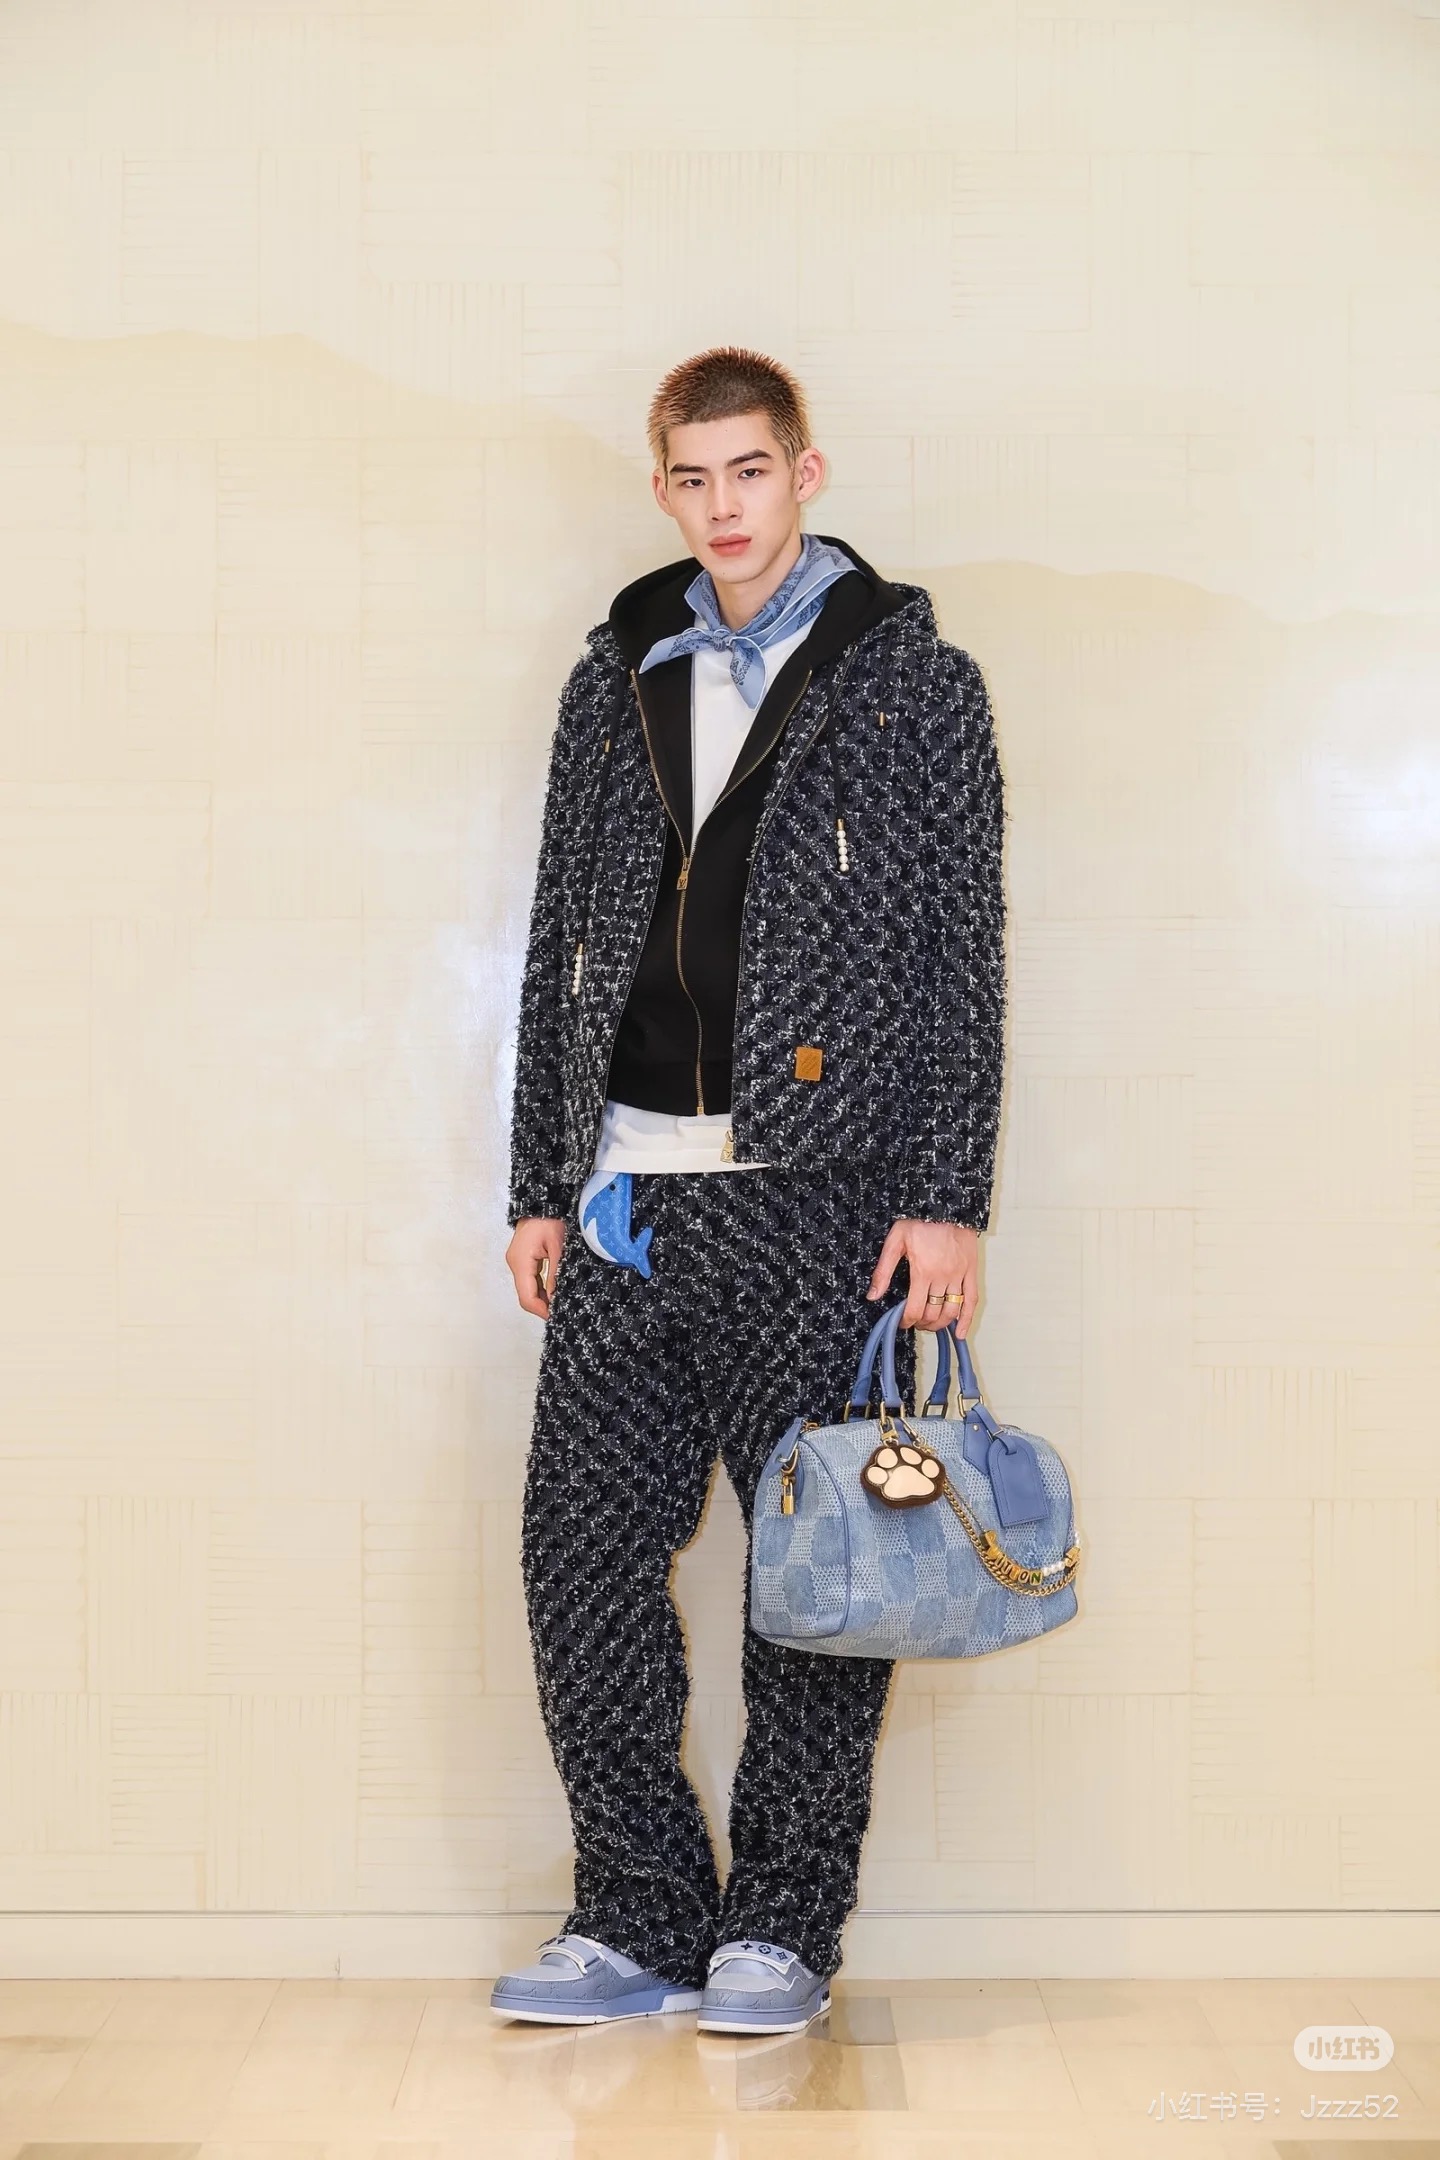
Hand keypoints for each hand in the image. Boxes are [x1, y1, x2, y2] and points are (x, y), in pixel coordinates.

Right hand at [506, 1216, 565, 1317]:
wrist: (541, 1201)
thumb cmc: (550, 1218)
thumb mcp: (558, 1246)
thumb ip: (555, 1273)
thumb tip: (556, 1297)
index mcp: (521, 1262)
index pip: (527, 1297)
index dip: (540, 1310)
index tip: (555, 1316)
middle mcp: (515, 1264)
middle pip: (525, 1295)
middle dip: (541, 1306)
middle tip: (560, 1311)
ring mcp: (517, 1261)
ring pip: (527, 1288)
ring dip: (541, 1298)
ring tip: (559, 1303)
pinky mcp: (522, 1258)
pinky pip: (529, 1279)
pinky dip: (539, 1288)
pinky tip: (553, 1291)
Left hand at [866, 1218, 979, 1335]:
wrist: (945, 1201)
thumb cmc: (919, 1219)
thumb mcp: (895, 1241)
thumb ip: (883, 1270)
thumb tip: (873, 1296)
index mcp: (923, 1271)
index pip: (915, 1309)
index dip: (906, 1321)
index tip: (902, 1322)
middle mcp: (943, 1276)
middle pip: (933, 1313)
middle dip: (922, 1323)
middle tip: (914, 1322)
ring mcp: (959, 1275)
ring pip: (951, 1310)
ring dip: (940, 1323)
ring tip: (931, 1324)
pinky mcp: (971, 1270)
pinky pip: (971, 1299)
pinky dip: (967, 1318)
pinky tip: (960, 1332)